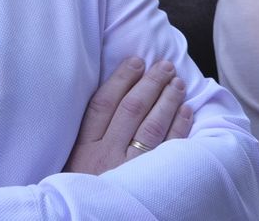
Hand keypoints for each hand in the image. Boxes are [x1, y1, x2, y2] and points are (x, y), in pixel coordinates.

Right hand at [64, 58, 194, 173]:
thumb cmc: (81, 197)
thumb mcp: (72, 169)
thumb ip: (87, 141)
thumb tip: (110, 102)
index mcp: (82, 153)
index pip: (102, 105)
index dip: (121, 79)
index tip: (135, 61)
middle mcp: (105, 158)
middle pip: (131, 109)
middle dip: (150, 83)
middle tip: (164, 66)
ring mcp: (129, 171)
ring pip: (152, 125)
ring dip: (167, 99)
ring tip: (177, 82)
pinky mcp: (151, 184)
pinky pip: (171, 149)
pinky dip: (180, 126)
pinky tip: (186, 110)